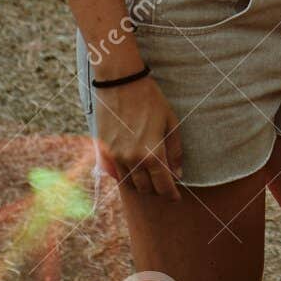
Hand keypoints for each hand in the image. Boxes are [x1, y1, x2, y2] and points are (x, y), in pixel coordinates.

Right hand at [93, 73, 184, 200]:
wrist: (120, 82)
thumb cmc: (150, 100)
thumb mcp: (171, 122)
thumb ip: (175, 151)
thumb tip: (178, 174)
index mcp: (152, 154)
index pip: (163, 186)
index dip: (171, 194)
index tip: (176, 197)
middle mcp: (132, 159)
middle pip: (145, 188)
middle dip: (157, 189)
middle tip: (165, 184)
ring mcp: (115, 156)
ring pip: (129, 182)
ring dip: (141, 182)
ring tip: (150, 176)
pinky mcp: (103, 150)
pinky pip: (114, 173)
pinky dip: (125, 175)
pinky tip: (133, 168)